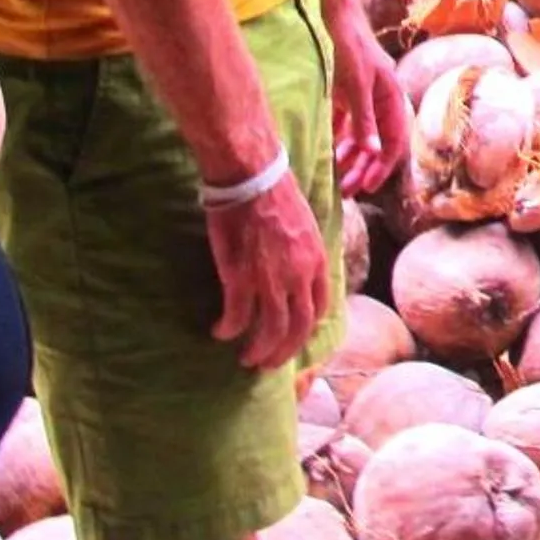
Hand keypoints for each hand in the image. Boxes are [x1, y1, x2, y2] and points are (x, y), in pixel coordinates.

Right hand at [207, 172, 330, 370]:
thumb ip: (305, 252)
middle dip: (284, 351)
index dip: (306, 327)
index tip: (293, 337)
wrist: (252, 176)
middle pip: (298, 328)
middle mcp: (299, 275)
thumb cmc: (276, 191)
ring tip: (247, 359)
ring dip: (259, 350)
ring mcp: (270, 279)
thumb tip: (300, 268)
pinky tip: (220, 332)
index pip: (319, 307)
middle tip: (269, 364)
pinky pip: (237, 316)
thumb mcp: (306, 224)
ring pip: (270, 330)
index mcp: (316, 261)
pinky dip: (229, 329)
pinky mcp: (241, 277)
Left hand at [327, 2, 411, 195]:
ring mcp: (366, 98)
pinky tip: (332, 154)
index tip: (367, 188)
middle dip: (365, 168)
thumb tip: (373, 152)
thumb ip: (365, 119)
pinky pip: (349, 124)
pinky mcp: (349, 93)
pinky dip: (342, 140)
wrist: (338, 16)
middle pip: (379, 143)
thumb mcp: (356, 86)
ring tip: (339, 178)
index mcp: (393, 98)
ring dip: (353, 158)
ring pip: (364, 136)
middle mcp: (383, 101)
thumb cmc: (351, 47)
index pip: (394, 142)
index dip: (382, 167)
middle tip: (348, 192)